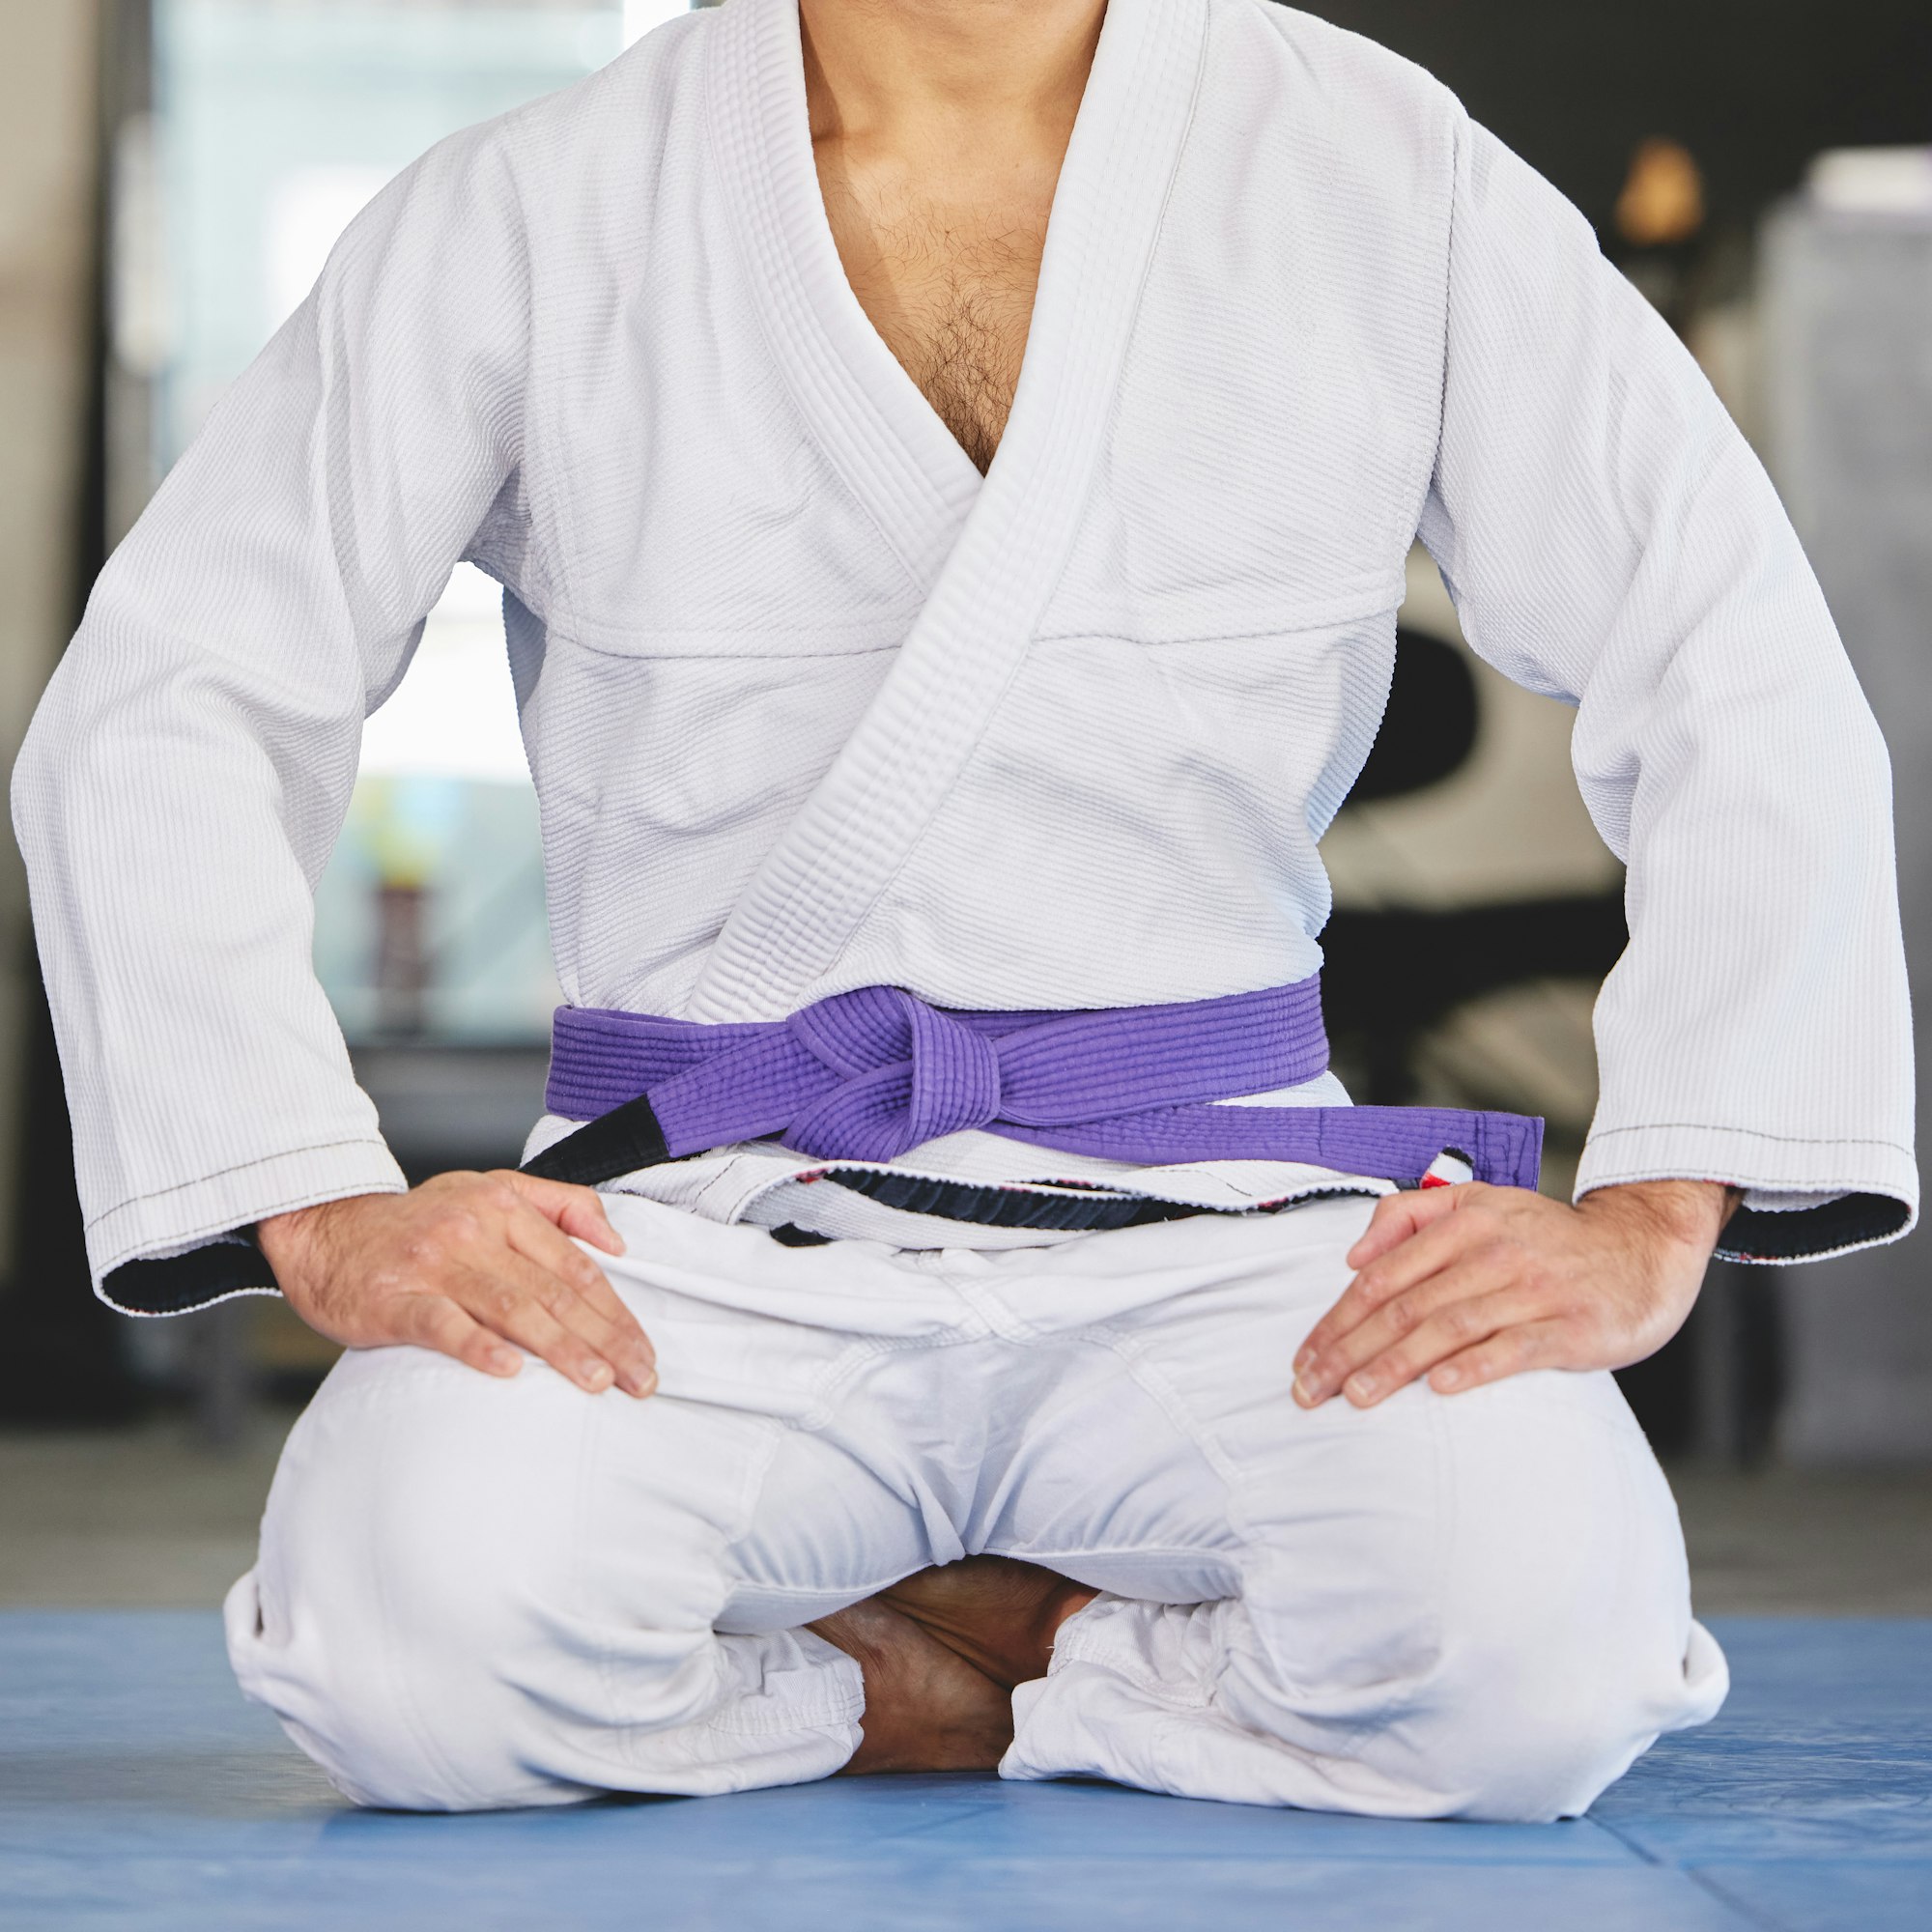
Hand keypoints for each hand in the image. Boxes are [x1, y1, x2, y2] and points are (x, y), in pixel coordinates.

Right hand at [258, 1171, 653, 1396]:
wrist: (326, 1228)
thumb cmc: (417, 1221)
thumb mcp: (490, 1188)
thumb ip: (559, 1205)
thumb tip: (616, 1242)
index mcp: (504, 1206)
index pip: (577, 1267)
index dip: (617, 1312)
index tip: (644, 1351)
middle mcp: (474, 1231)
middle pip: (554, 1292)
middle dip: (605, 1339)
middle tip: (639, 1380)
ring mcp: (434, 1265)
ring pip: (510, 1307)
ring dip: (560, 1347)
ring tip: (596, 1381)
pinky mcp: (394, 1299)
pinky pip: (442, 1324)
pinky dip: (477, 1347)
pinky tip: (509, 1370)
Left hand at [1291, 1178, 1739, 1410]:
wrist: (1642, 1248)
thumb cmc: (1547, 1238)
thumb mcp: (1479, 1204)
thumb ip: (1411, 1216)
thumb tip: (1353, 1256)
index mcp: (1464, 1222)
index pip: (1381, 1277)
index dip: (1336, 1320)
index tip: (1304, 1358)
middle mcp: (1493, 1252)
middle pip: (1404, 1306)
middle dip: (1348, 1351)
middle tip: (1309, 1390)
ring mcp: (1533, 1289)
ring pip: (1448, 1327)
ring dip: (1395, 1364)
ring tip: (1354, 1397)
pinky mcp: (1571, 1326)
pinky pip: (1515, 1347)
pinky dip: (1475, 1366)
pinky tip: (1441, 1388)